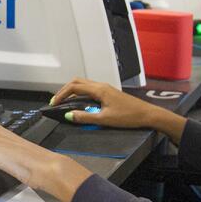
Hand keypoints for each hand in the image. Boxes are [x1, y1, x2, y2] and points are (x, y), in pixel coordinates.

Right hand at [49, 79, 186, 141]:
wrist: (147, 114)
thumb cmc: (128, 116)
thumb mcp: (105, 119)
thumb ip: (85, 117)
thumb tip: (69, 115)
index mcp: (98, 90)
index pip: (74, 87)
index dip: (61, 95)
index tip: (53, 104)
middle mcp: (101, 85)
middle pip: (76, 82)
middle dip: (64, 90)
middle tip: (56, 101)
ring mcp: (105, 88)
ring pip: (83, 84)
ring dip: (72, 91)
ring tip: (65, 102)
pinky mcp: (108, 92)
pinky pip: (89, 88)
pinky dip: (80, 93)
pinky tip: (79, 103)